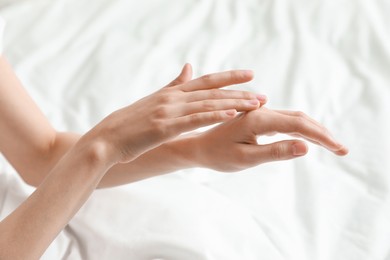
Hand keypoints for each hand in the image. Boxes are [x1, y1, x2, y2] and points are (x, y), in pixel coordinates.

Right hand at [89, 64, 265, 163]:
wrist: (106, 139)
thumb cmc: (130, 124)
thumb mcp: (154, 100)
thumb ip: (174, 85)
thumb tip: (189, 68)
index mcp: (171, 93)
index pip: (206, 81)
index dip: (229, 77)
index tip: (250, 75)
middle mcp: (172, 98)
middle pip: (212, 92)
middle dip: (240, 93)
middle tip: (263, 95)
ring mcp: (168, 111)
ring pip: (207, 104)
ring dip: (234, 103)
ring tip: (256, 104)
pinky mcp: (164, 127)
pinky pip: (194, 120)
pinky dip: (213, 115)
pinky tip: (231, 114)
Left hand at [193, 107, 348, 171]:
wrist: (198, 145)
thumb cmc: (218, 155)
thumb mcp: (246, 158)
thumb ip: (275, 151)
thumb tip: (306, 146)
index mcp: (258, 119)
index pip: (299, 124)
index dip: (322, 137)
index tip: (340, 149)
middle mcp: (260, 111)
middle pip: (299, 118)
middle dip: (322, 133)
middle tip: (342, 149)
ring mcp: (259, 113)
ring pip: (293, 118)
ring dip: (313, 131)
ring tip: (331, 145)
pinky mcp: (258, 118)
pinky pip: (284, 121)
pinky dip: (301, 130)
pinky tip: (308, 138)